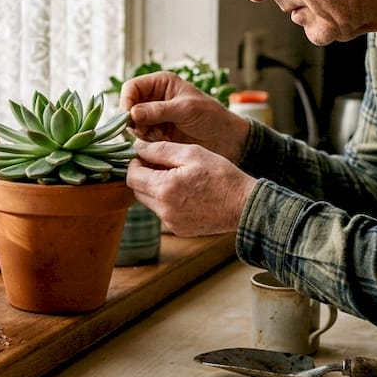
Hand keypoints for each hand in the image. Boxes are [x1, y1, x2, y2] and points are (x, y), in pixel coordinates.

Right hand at [120, 71, 248, 162]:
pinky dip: (145, 142)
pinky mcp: (156, 135)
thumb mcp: (185, 109)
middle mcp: (154, 99)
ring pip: (132, 124)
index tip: (129, 116)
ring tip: (156, 136)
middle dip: (132, 119)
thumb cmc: (210, 116)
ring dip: (139, 132)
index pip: (132, 87)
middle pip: (128, 106)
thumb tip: (132, 113)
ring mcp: (153, 118)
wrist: (225, 139)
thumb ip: (158, 110)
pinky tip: (159, 142)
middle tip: (143, 130)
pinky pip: (140, 138)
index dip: (127, 100)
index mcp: (161, 84)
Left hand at [126, 139, 255, 235]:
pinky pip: (163, 213)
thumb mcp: (192, 153)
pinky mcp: (179, 229)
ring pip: (150, 202)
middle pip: (138, 191)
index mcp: (164, 188)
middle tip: (161, 165)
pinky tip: (186, 193)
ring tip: (177, 178)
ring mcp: (171, 222)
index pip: (132, 176)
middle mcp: (163, 209)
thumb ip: (161, 149)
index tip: (147, 155)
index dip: (135, 163)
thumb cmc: (221, 175)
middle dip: (144, 176)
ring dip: (155, 189)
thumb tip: (138, 146)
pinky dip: (167, 202)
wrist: (244, 204)